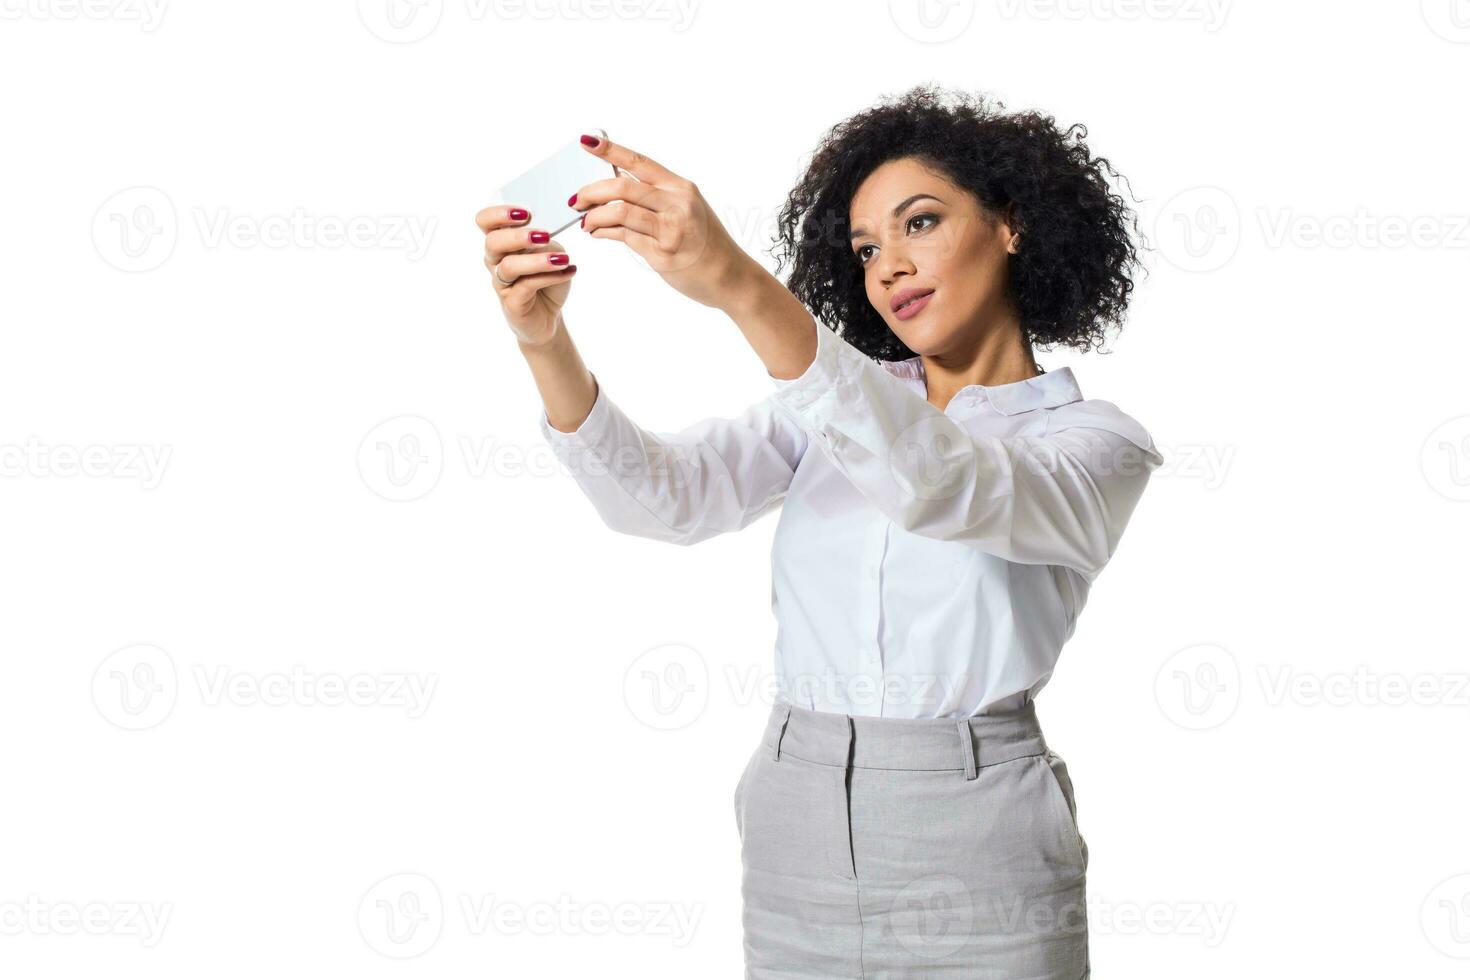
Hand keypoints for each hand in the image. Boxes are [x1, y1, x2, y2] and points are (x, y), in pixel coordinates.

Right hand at [476, 204, 576, 346]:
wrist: (549, 316)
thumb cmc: (545, 278)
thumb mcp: (550, 251)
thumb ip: (545, 239)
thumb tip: (547, 229)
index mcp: (501, 241)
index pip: (485, 221)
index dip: (499, 214)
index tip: (525, 212)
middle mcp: (495, 261)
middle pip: (492, 242)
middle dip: (517, 236)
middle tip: (544, 235)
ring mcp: (501, 283)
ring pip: (509, 266)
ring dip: (537, 260)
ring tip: (562, 258)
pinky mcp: (512, 302)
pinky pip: (527, 286)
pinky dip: (550, 277)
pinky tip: (568, 271)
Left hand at [570, 135, 750, 309]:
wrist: (730, 277)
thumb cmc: (706, 243)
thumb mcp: (688, 209)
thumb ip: (656, 197)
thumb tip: (614, 184)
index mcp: (681, 187)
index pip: (639, 161)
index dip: (610, 150)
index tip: (586, 142)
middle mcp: (677, 204)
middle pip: (623, 187)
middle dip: (592, 192)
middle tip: (576, 199)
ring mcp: (670, 230)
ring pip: (619, 213)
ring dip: (594, 217)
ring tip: (586, 222)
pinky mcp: (663, 255)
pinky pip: (624, 238)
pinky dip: (604, 233)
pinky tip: (598, 233)